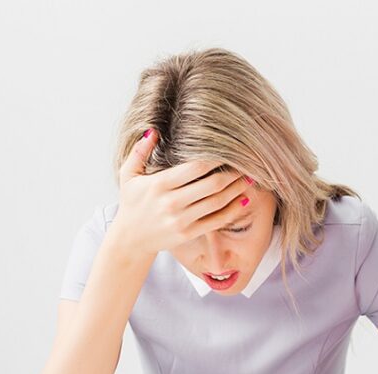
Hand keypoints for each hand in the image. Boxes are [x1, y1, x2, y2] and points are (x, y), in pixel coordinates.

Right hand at [110, 128, 254, 258]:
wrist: (131, 239)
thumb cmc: (132, 204)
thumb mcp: (129, 175)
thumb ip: (139, 152)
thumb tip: (154, 131)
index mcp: (160, 185)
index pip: (195, 168)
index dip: (216, 158)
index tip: (229, 150)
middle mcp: (172, 202)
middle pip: (211, 185)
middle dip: (232, 174)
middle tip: (246, 164)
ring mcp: (182, 220)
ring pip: (217, 202)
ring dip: (237, 190)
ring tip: (249, 179)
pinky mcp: (189, 233)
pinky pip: (217, 221)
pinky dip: (233, 210)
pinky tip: (244, 200)